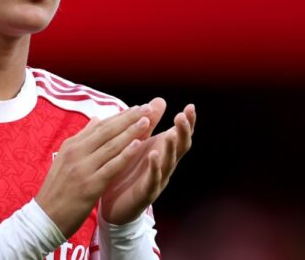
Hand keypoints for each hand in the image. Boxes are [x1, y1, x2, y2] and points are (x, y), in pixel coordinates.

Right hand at [35, 104, 154, 237]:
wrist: (44, 217)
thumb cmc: (57, 189)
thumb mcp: (65, 159)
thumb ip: (82, 139)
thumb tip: (96, 119)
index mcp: (71, 145)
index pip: (99, 126)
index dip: (119, 116)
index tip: (136, 108)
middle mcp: (76, 153)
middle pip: (107, 131)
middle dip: (129, 118)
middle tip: (147, 108)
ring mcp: (83, 168)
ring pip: (111, 146)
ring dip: (131, 132)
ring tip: (147, 121)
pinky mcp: (90, 185)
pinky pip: (112, 167)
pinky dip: (126, 154)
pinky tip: (139, 145)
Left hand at [99, 98, 195, 224]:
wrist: (114, 204)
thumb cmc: (129, 170)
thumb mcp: (139, 142)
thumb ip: (148, 123)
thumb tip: (160, 100)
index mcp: (162, 152)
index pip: (179, 135)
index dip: (187, 123)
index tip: (191, 106)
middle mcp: (164, 165)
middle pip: (179, 148)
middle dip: (182, 132)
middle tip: (182, 116)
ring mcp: (157, 179)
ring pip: (169, 163)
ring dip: (171, 149)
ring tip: (171, 134)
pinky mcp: (145, 193)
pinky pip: (152, 180)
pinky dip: (154, 168)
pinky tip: (153, 155)